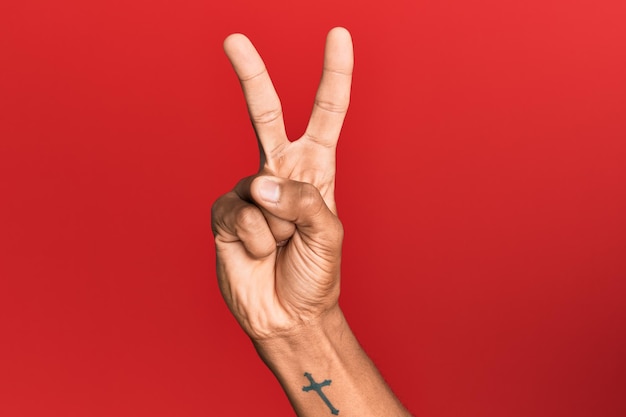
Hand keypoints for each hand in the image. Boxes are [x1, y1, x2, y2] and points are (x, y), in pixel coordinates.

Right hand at [211, 28, 352, 340]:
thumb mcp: (328, 235)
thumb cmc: (316, 275)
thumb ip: (303, 202)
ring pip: (257, 188)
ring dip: (275, 226)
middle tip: (233, 39)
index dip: (334, 76)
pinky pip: (237, 213)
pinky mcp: (224, 214)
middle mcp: (280, 174)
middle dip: (251, 76)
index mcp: (315, 171)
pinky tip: (256, 252)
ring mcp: (249, 193)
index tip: (338, 36)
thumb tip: (261, 183)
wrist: (287, 316)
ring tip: (280, 248)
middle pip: (264, 114)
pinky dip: (251, 238)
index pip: (326, 114)